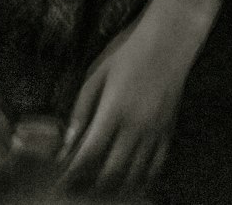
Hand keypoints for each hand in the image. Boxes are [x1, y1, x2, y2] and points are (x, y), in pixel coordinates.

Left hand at [59, 0, 220, 195]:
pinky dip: (142, 178)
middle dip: (92, 185)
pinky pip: (156, 166)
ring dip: (116, 186)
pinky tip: (130, 180)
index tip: (63, 181)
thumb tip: (68, 140)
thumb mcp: (97, 73)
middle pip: (112, 172)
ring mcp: (154, 132)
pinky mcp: (167, 132)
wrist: (168, 41)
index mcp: (113, 110)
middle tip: (79, 188)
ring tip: (101, 188)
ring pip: (135, 174)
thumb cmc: (128, 52)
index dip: (74, 173)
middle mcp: (135, 126)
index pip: (90, 154)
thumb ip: (81, 108)